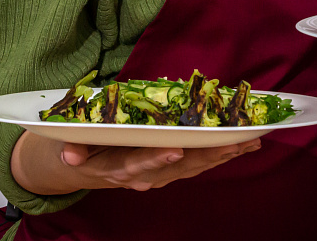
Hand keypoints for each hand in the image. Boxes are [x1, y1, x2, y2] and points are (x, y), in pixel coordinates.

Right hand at [10, 130, 258, 195]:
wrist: (83, 165)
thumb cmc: (80, 146)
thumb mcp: (69, 144)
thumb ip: (72, 148)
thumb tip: (69, 154)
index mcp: (117, 167)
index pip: (138, 164)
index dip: (156, 158)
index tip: (175, 150)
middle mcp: (142, 175)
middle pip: (177, 167)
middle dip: (206, 155)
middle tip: (232, 142)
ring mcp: (159, 174)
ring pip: (194, 166)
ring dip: (221, 155)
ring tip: (248, 142)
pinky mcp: (169, 170)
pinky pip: (198, 164)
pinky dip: (220, 155)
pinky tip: (242, 146)